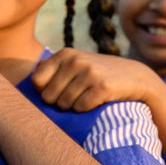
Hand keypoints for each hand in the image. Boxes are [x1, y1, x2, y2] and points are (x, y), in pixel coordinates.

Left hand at [30, 48, 157, 111]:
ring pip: (64, 104)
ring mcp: (89, 73)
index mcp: (65, 54)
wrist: (134, 77)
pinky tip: (96, 101)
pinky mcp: (102, 87)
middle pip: (49, 97)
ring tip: (86, 98)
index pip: (36, 82)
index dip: (45, 92)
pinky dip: (86, 110)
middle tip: (75, 97)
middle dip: (59, 102)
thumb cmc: (97, 73)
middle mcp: (75, 60)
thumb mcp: (75, 63)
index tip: (58, 92)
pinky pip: (80, 108)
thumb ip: (52, 67)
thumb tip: (31, 77)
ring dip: (73, 107)